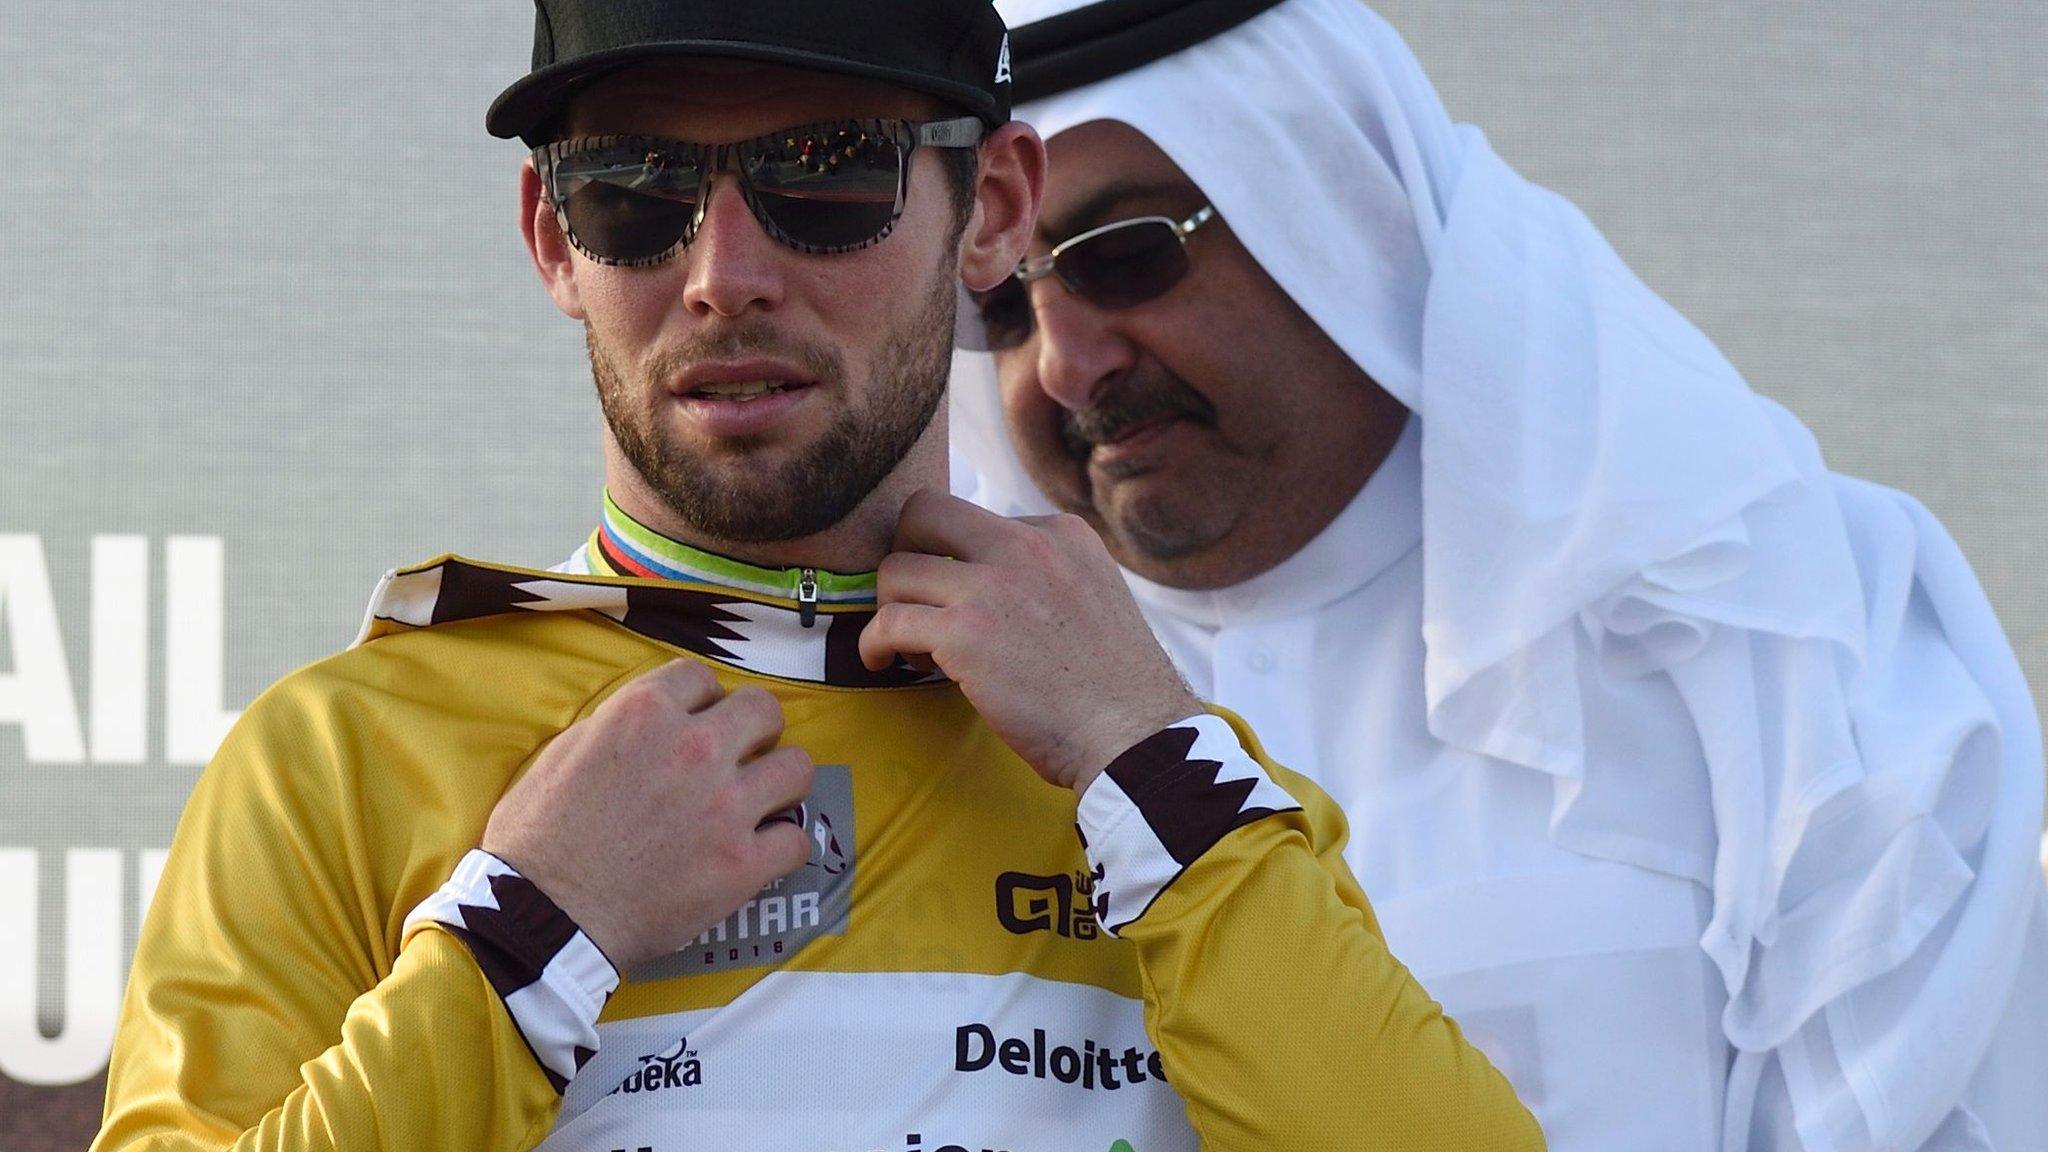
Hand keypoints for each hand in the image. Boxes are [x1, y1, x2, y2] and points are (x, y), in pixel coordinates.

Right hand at [481, 659, 813, 970]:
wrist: (541, 915)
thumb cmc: (538, 841)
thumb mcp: (563, 754)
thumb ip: (616, 728)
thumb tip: (649, 725)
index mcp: (645, 714)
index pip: (702, 678)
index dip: (702, 703)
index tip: (699, 724)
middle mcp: (694, 748)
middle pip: (764, 710)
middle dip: (756, 730)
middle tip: (744, 756)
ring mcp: (725, 805)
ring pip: (797, 767)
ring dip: (782, 782)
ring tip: (764, 801)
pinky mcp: (742, 863)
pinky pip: (797, 839)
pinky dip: (782, 847)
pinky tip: (762, 854)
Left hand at [860, 489, 1200, 792]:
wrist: (1133, 734)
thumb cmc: (1116, 687)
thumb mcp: (1095, 594)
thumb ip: (1046, 575)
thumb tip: (988, 587)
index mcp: (1060, 533)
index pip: (977, 520)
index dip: (957, 562)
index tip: (960, 602)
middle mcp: (1025, 544)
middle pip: (924, 512)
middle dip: (905, 552)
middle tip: (912, 598)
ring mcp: (992, 585)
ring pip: (896, 569)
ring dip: (890, 608)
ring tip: (908, 647)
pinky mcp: (965, 632)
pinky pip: (888, 621)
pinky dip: (873, 644)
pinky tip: (884, 661)